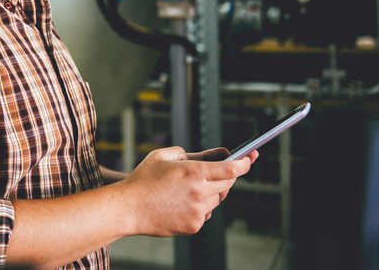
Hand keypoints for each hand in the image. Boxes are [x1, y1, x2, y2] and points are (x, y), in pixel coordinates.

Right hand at [118, 146, 252, 236]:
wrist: (129, 208)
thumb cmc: (142, 180)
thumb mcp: (162, 156)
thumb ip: (188, 153)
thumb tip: (211, 154)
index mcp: (193, 172)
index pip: (231, 169)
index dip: (244, 163)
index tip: (249, 159)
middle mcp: (200, 192)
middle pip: (229, 184)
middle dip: (227, 176)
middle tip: (218, 171)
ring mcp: (198, 211)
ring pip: (218, 199)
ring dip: (212, 192)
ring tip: (188, 188)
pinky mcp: (194, 225)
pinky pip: (207, 213)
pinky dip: (201, 206)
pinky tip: (182, 202)